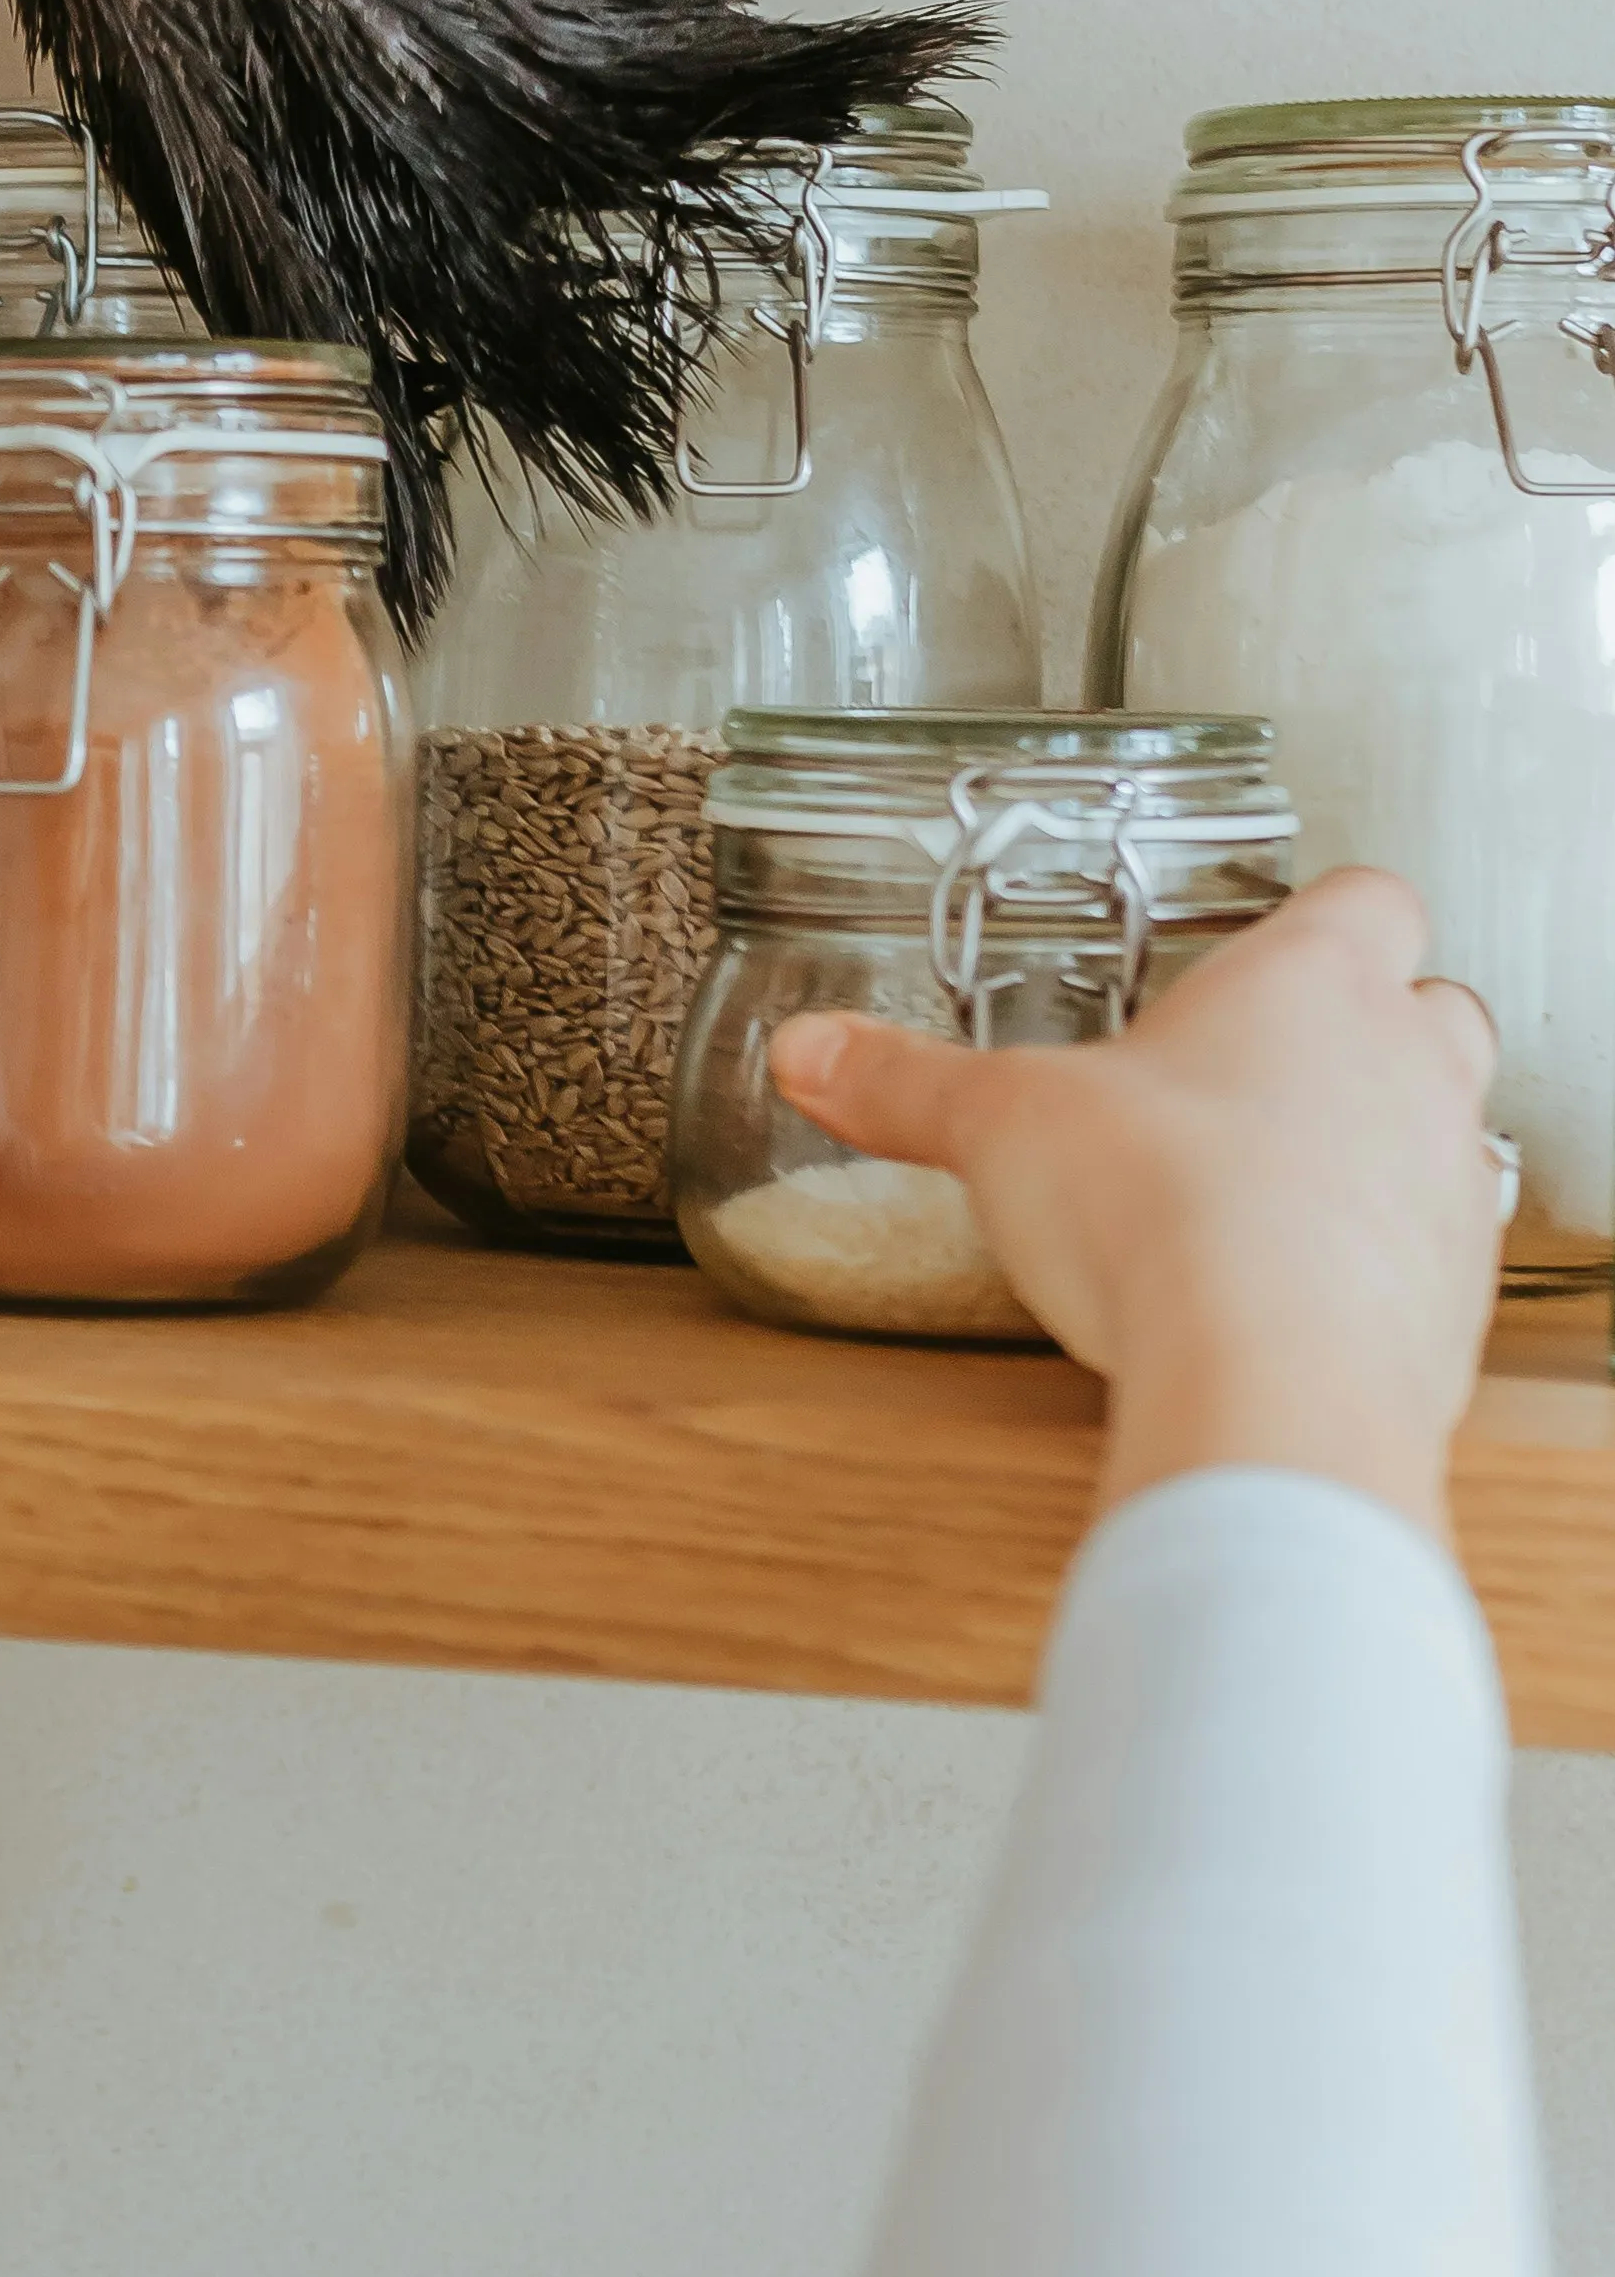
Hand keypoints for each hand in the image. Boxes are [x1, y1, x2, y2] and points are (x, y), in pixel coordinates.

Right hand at [767, 874, 1505, 1546]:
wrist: (1273, 1379)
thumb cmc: (1170, 1213)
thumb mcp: (1002, 1128)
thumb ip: (906, 1086)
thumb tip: (818, 1053)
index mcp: (1313, 982)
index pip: (1368, 897)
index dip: (1323, 919)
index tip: (1266, 951)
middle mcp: (1409, 1067)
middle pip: (1433, 1011)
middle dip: (1364, 1038)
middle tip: (1262, 1079)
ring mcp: (1449, 1185)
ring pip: (1445, 1139)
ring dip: (1374, 1160)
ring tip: (1268, 1204)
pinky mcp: (1458, 1302)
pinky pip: (1434, 1266)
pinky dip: (1374, 1277)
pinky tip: (1290, 1307)